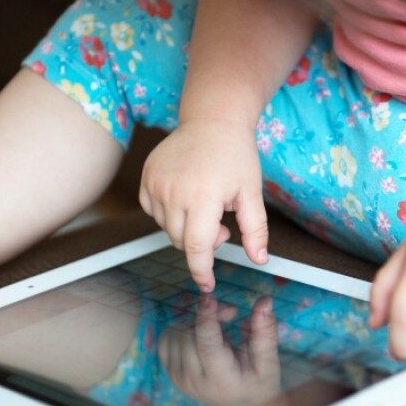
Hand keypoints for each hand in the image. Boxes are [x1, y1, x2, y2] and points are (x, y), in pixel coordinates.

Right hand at [139, 119, 268, 291]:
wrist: (213, 121)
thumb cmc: (236, 156)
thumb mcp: (252, 193)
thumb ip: (255, 230)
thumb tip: (259, 260)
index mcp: (203, 197)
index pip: (197, 248)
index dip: (202, 271)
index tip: (207, 285)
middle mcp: (174, 192)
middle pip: (182, 242)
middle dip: (203, 243)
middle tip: (223, 224)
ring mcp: (156, 184)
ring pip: (167, 229)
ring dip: (187, 229)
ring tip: (207, 207)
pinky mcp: (146, 178)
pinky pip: (153, 212)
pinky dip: (170, 215)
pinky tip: (188, 198)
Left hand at [158, 295, 281, 405]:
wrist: (242, 405)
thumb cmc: (258, 380)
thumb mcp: (268, 358)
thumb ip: (265, 330)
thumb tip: (264, 301)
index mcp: (221, 379)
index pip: (207, 345)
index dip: (206, 317)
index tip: (210, 296)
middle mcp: (194, 381)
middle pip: (188, 335)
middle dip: (207, 315)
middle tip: (231, 312)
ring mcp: (179, 378)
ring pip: (175, 334)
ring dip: (195, 320)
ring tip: (218, 324)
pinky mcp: (171, 371)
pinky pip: (166, 340)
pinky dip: (181, 328)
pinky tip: (200, 331)